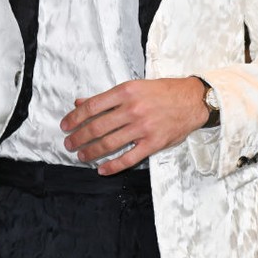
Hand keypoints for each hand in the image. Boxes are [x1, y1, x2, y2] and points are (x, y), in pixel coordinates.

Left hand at [60, 77, 208, 174]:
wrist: (192, 100)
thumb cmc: (162, 92)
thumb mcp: (133, 87)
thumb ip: (106, 98)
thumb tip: (80, 103)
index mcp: (126, 92)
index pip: (93, 107)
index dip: (75, 118)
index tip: (65, 125)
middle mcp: (133, 109)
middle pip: (98, 127)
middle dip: (79, 137)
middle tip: (68, 144)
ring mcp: (143, 127)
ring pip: (110, 143)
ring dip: (91, 151)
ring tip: (81, 155)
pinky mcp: (153, 143)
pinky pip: (129, 158)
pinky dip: (113, 166)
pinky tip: (102, 169)